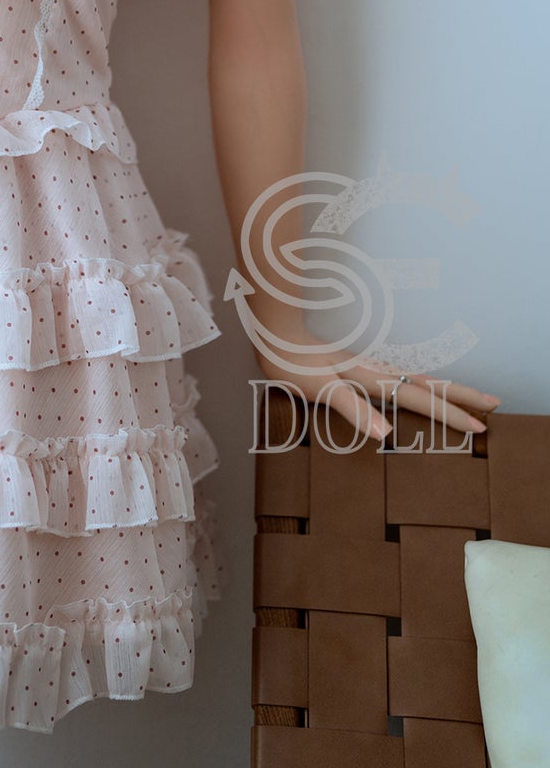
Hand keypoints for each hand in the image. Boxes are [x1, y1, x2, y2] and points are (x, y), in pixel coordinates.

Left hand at [253, 325, 501, 441]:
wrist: (273, 332)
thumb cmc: (292, 363)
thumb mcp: (320, 390)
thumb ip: (353, 410)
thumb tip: (387, 435)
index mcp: (371, 379)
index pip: (419, 399)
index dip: (448, 414)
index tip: (478, 428)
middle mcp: (376, 370)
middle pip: (428, 384)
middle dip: (462, 395)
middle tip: (495, 404)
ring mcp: (369, 366)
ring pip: (417, 378)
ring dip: (446, 388)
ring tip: (469, 396)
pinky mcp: (358, 366)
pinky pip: (401, 377)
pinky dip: (422, 384)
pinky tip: (420, 388)